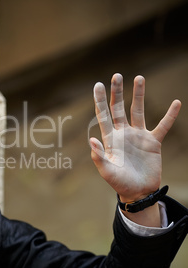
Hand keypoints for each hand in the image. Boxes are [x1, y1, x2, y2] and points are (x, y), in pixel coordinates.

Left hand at [89, 73, 180, 202]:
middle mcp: (123, 133)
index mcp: (110, 138)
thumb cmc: (119, 182)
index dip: (100, 100)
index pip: (103, 115)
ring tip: (139, 77)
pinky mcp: (153, 142)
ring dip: (138, 95)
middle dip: (117, 91)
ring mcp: (138, 136)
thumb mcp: (107, 171)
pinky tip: (176, 103)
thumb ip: (98, 156)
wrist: (138, 192)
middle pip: (119, 108)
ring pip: (138, 111)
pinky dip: (169, 116)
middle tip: (117, 75)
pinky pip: (162, 126)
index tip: (98, 84)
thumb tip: (91, 139)